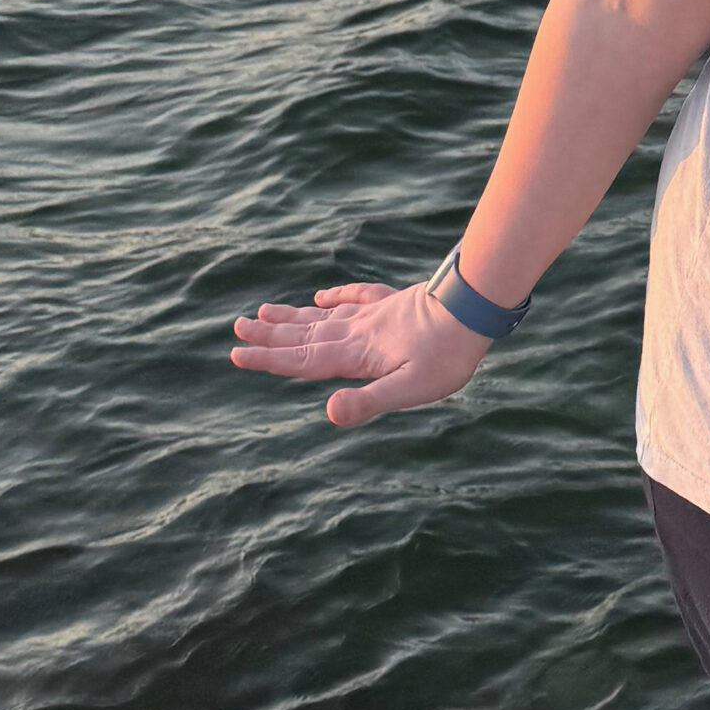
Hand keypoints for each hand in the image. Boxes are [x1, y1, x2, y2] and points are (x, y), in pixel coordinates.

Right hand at [229, 278, 489, 428]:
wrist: (473, 308)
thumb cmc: (446, 356)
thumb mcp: (409, 389)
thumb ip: (367, 401)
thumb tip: (328, 413)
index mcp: (356, 355)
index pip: (303, 360)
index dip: (268, 360)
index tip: (236, 355)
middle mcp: (357, 332)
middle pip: (305, 335)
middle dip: (270, 336)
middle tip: (237, 327)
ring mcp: (374, 315)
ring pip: (323, 317)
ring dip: (292, 317)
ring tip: (262, 312)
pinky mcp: (393, 303)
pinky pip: (356, 297)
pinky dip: (336, 297)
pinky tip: (322, 296)